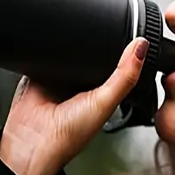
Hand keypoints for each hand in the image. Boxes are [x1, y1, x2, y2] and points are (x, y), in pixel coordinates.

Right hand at [0, 37, 148, 174]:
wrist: (33, 140)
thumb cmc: (68, 135)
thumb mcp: (105, 103)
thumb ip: (125, 76)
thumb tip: (141, 47)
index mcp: (101, 94)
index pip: (116, 66)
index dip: (124, 52)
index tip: (133, 36)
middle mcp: (80, 86)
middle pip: (92, 56)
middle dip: (96, 45)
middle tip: (102, 34)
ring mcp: (59, 79)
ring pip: (68, 52)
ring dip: (70, 45)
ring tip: (75, 42)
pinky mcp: (39, 73)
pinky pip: (45, 53)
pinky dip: (48, 47)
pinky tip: (52, 47)